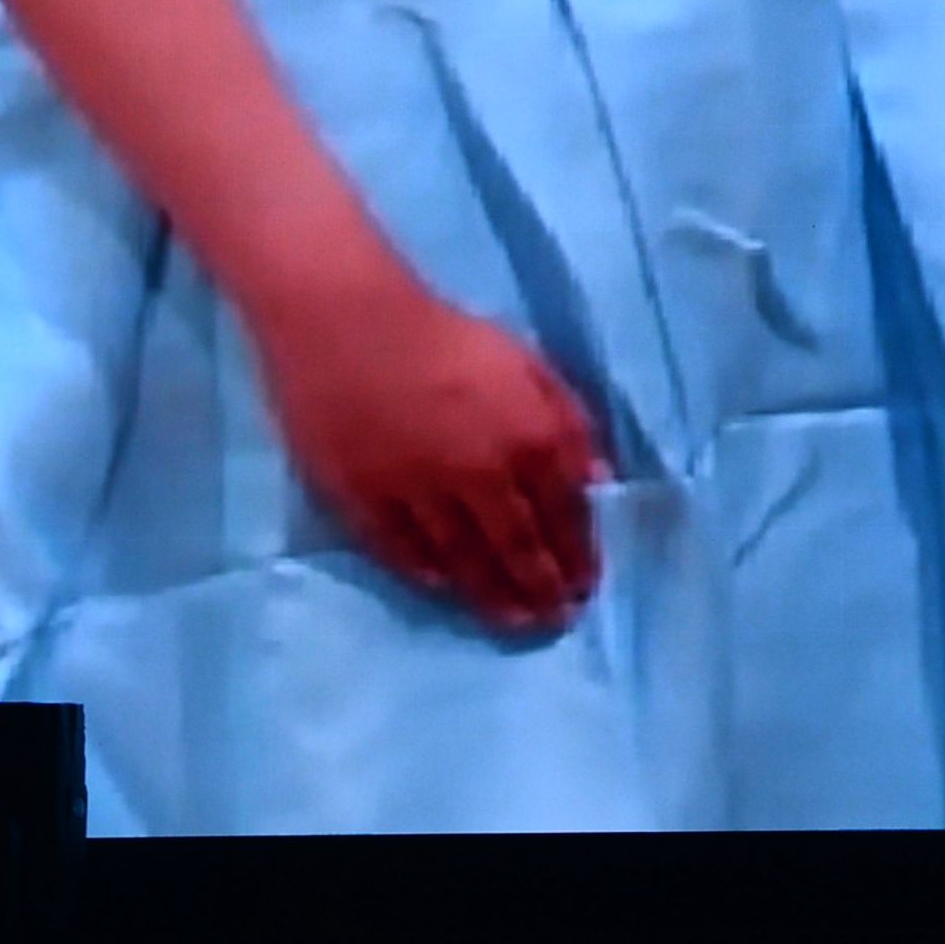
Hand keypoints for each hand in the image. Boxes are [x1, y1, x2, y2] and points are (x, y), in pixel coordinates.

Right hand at [246, 275, 608, 634]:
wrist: (345, 321)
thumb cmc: (446, 334)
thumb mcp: (527, 362)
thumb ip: (568, 421)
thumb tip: (598, 481)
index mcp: (527, 436)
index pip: (564, 513)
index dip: (578, 555)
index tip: (587, 586)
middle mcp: (479, 476)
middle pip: (518, 550)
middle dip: (542, 590)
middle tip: (555, 620)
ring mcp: (419, 495)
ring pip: (464, 561)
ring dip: (493, 597)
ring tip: (512, 622)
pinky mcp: (364, 502)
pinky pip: (402, 553)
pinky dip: (429, 575)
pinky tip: (446, 589)